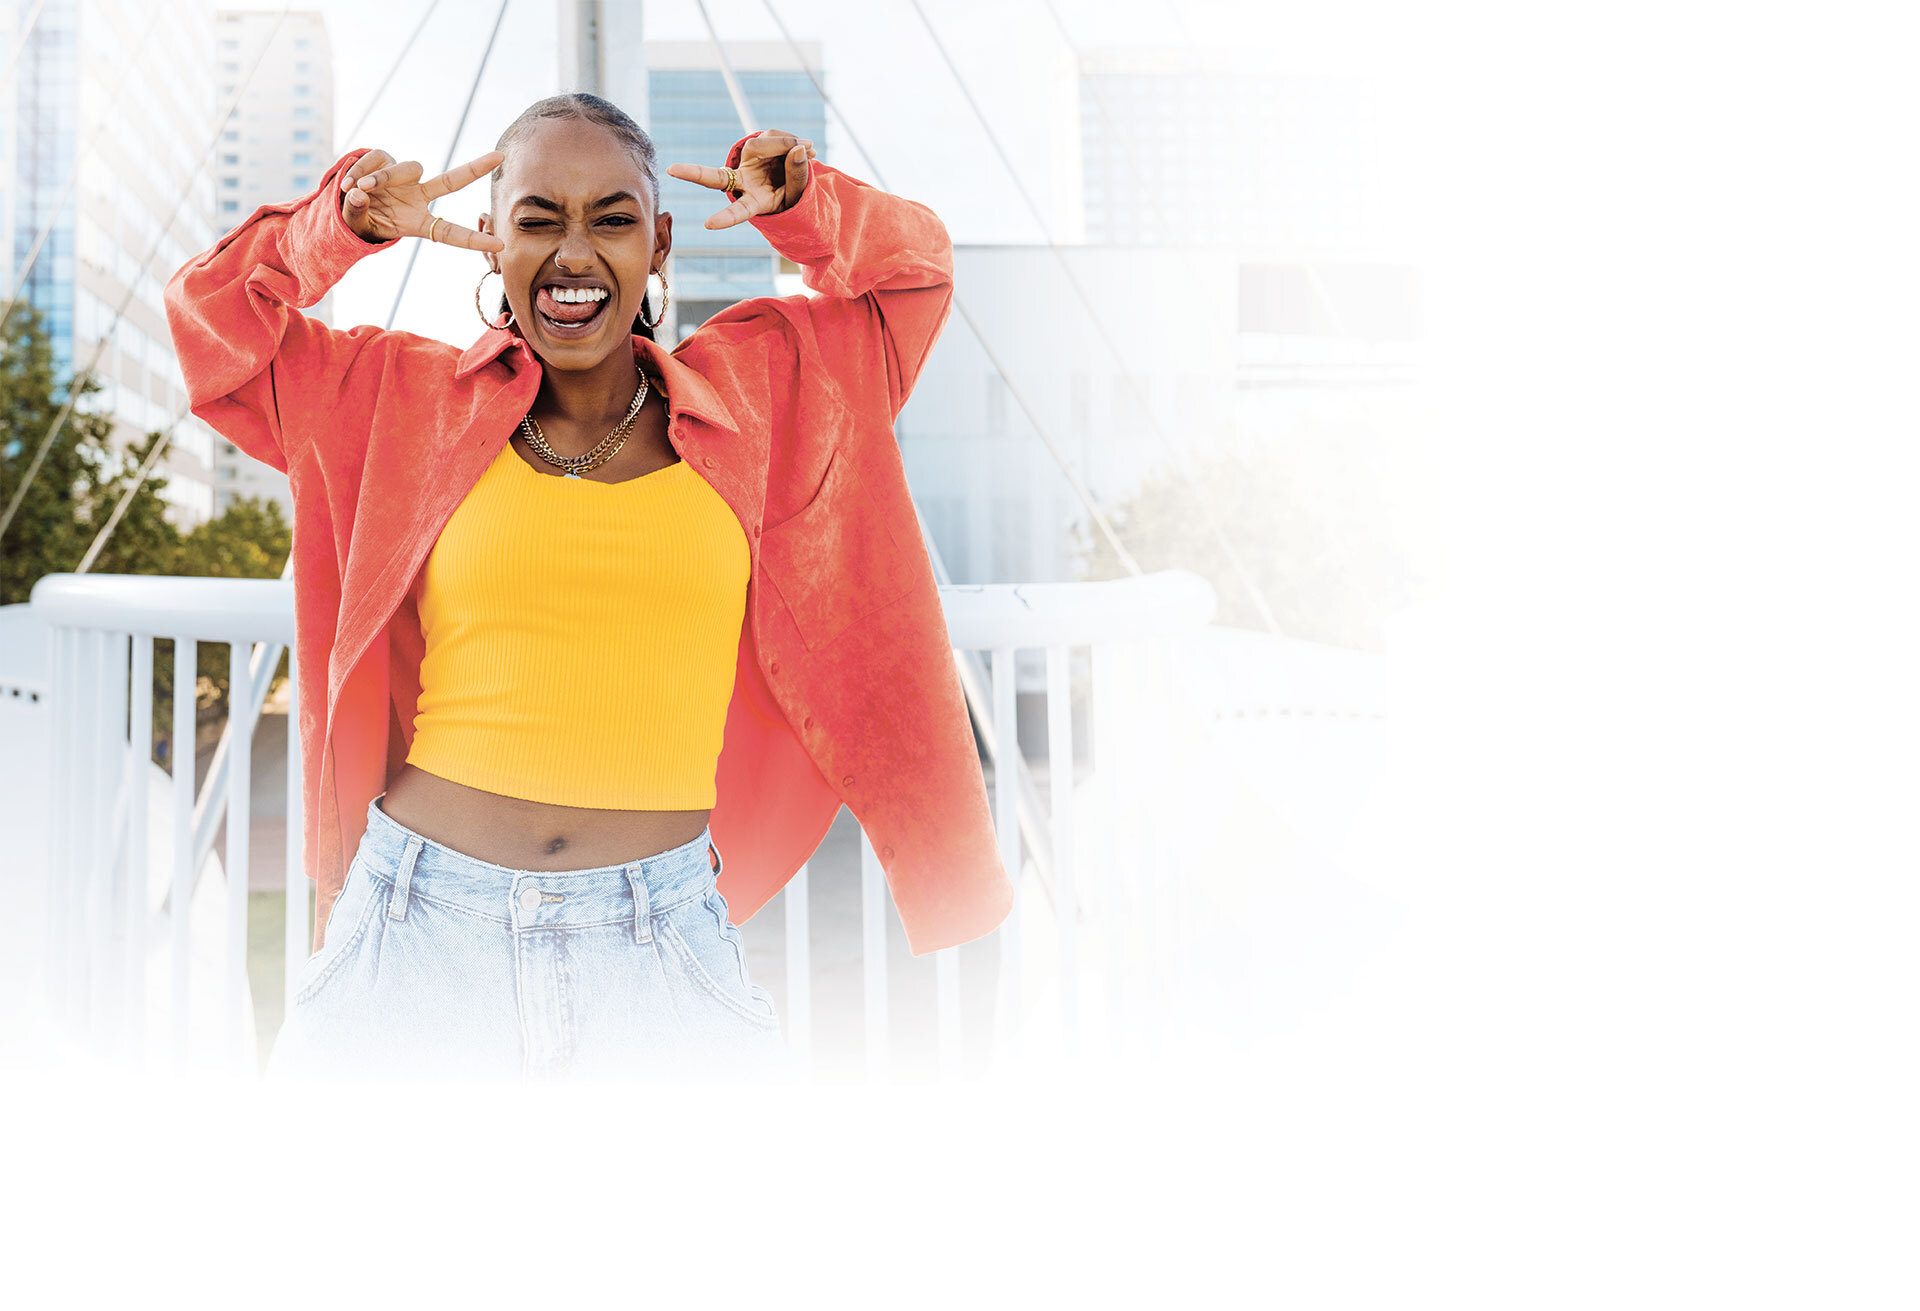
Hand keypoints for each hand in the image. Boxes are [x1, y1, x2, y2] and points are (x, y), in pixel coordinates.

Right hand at [338, 148, 505, 251]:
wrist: (342, 203)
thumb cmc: (359, 220)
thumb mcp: (357, 224)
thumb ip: (358, 211)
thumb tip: (360, 192)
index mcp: (418, 222)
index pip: (450, 233)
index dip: (474, 240)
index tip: (501, 246)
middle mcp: (418, 197)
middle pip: (451, 181)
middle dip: (475, 168)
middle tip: (499, 156)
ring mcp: (405, 178)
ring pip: (407, 168)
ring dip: (381, 178)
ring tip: (356, 189)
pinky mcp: (387, 159)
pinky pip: (378, 160)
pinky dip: (361, 170)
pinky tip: (347, 183)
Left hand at [666, 132, 813, 230]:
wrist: (797, 177)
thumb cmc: (795, 194)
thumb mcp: (800, 193)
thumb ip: (799, 174)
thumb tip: (797, 148)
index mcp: (753, 202)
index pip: (737, 211)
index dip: (725, 217)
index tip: (708, 225)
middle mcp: (742, 182)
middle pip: (716, 177)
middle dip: (694, 174)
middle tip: (673, 171)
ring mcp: (745, 162)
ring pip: (761, 145)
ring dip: (787, 144)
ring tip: (812, 150)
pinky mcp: (754, 145)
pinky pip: (771, 135)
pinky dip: (790, 138)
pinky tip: (806, 147)